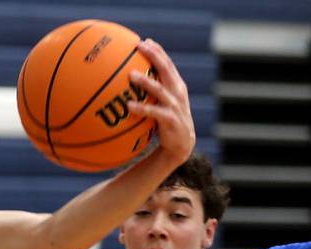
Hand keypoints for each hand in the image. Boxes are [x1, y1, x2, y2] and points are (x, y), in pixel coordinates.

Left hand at [127, 38, 195, 164]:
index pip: (168, 64)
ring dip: (146, 81)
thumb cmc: (167, 122)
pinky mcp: (171, 120)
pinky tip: (129, 106)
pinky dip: (142, 108)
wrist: (181, 145)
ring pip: (160, 90)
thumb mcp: (164, 103)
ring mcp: (175, 106)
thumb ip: (154, 91)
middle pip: (167, 69)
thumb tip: (129, 80)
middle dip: (154, 55)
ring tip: (131, 75)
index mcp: (177, 86)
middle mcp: (178, 93)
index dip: (157, 51)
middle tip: (139, 46)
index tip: (144, 41)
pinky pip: (154, 112)